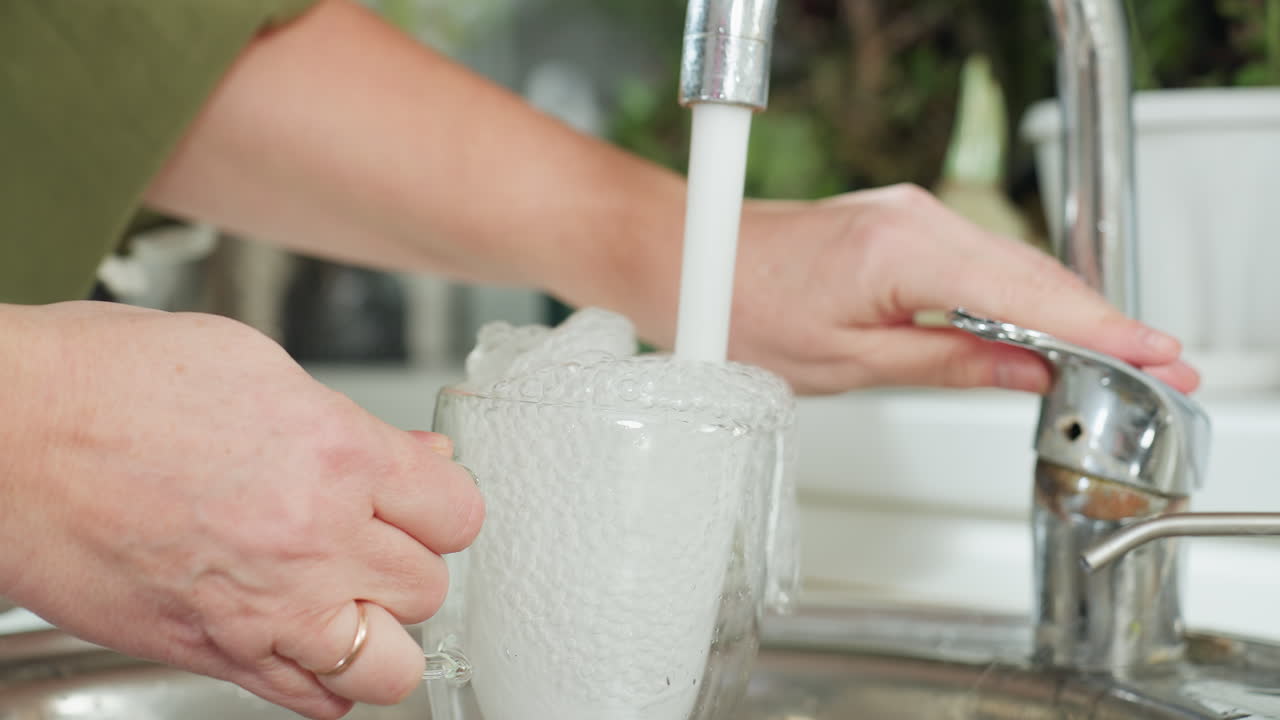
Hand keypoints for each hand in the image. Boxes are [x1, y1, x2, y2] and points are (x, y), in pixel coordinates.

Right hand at [0, 302, 482, 718]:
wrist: (5, 435)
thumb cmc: (106, 385)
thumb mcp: (255, 367)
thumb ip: (348, 424)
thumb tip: (410, 454)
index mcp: (336, 455)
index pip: (459, 512)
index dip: (443, 503)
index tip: (424, 499)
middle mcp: (313, 539)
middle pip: (431, 586)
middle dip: (409, 561)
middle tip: (375, 538)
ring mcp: (264, 607)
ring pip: (393, 663)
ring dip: (381, 631)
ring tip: (350, 596)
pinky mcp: (213, 652)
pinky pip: (315, 701)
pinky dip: (326, 678)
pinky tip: (307, 637)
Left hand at [731, 184, 1198, 394]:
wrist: (689, 261)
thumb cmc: (741, 309)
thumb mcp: (848, 362)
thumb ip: (947, 362)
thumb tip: (1024, 371)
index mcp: (903, 250)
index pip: (1026, 293)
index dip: (1098, 330)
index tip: (1151, 355)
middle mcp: (916, 217)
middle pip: (1033, 273)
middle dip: (1100, 321)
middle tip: (1158, 365)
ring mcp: (911, 215)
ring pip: (1011, 265)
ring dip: (1065, 310)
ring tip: (1119, 358)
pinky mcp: (902, 225)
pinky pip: (981, 261)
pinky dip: (1021, 296)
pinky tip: (1047, 330)